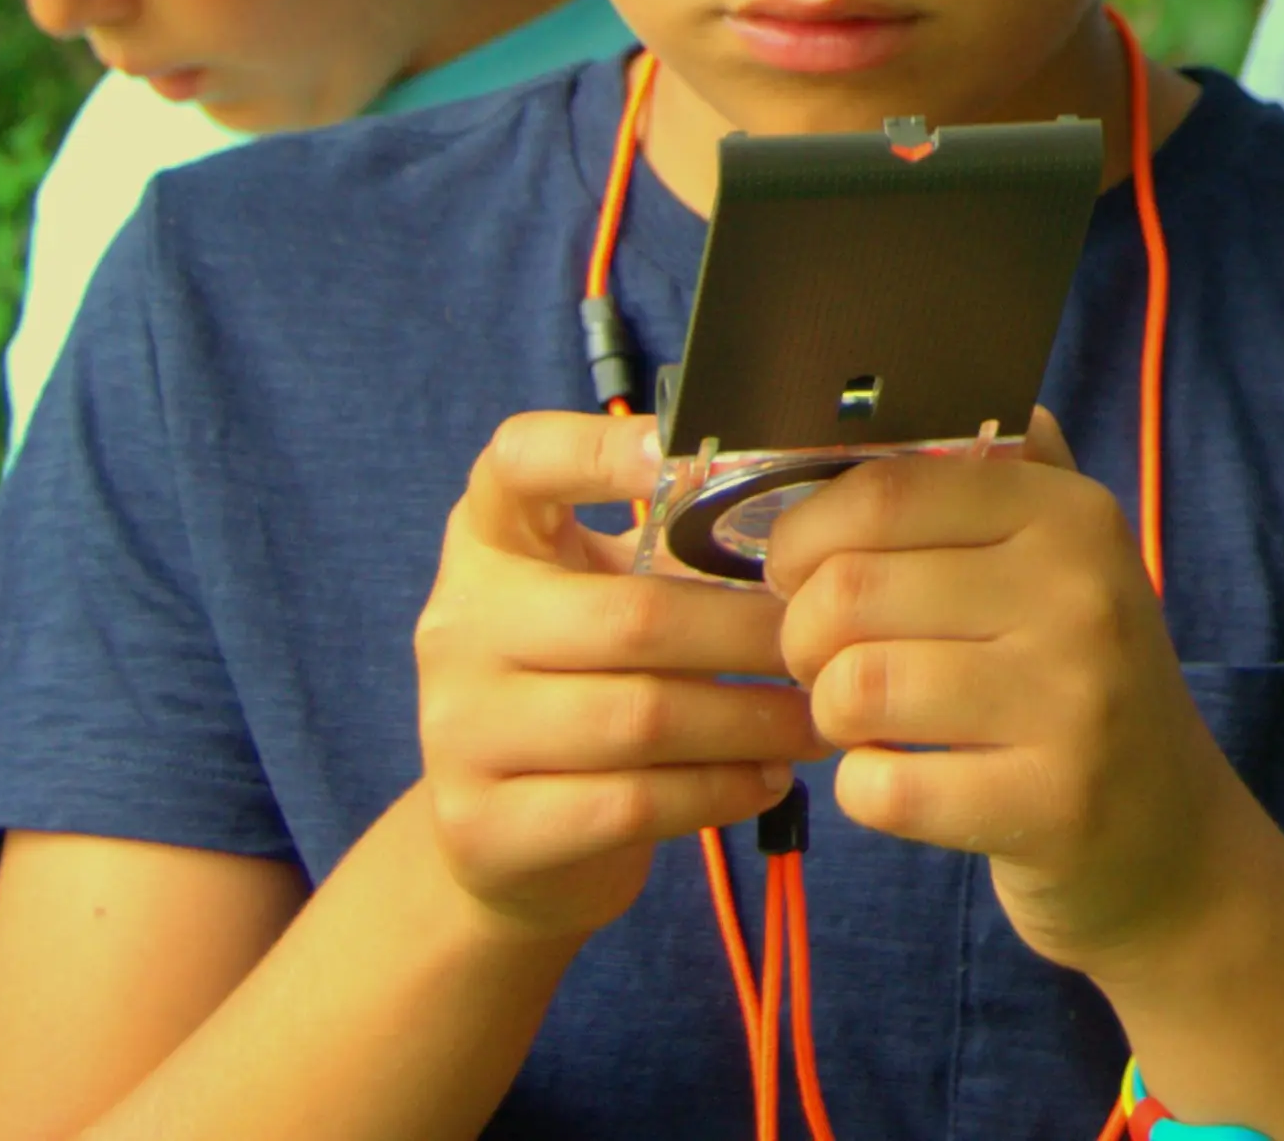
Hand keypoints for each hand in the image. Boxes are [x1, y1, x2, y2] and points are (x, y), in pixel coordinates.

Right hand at [409, 412, 818, 946]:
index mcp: (488, 541)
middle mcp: (457, 626)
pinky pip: (630, 803)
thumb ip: (676, 549)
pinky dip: (718, 791)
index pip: (520, 462)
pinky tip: (769, 779)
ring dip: (751, 721)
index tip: (687, 455)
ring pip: (641, 720)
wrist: (501, 835)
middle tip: (826, 643)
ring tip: (818, 719)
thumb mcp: (606, 594)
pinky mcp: (484, 826)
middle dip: (748, 633)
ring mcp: (458, 731)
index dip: (600, 447)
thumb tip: (814, 519)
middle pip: (631, 616)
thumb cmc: (585, 684)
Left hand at [763, 410, 1251, 980]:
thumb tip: (887, 401)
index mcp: (1072, 514)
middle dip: (800, 637)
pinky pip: (878, 789)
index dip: (803, 535)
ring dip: (830, 716)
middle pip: (846, 593)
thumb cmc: (1076, 682)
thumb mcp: (1062, 561)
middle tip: (822, 659)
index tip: (795, 572)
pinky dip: (863, 791)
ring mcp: (1074, 704)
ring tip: (863, 719)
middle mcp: (1083, 594)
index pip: (882, 491)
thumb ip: (988, 478)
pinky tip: (902, 781)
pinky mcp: (1049, 807)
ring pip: (853, 689)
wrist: (1169, 837)